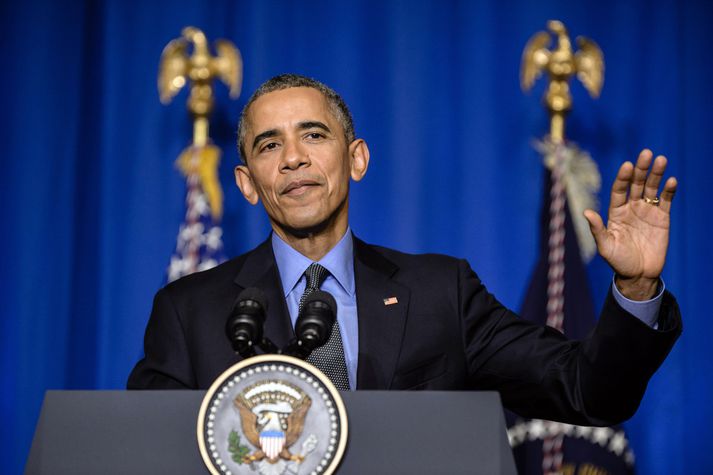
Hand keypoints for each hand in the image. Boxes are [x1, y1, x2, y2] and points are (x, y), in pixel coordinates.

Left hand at [583, 149, 677, 299]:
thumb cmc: (618, 261)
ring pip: (652, 188)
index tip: (627, 165)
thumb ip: (597, 229)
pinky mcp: (662, 218)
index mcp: (616, 212)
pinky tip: (671, 181)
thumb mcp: (605, 246)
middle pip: (636, 184)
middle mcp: (631, 208)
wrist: (639, 275)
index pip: (619, 190)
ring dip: (656, 174)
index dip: (623, 178)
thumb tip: (586, 212)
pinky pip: (666, 201)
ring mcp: (647, 211)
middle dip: (641, 169)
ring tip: (661, 160)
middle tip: (646, 153)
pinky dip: (669, 191)